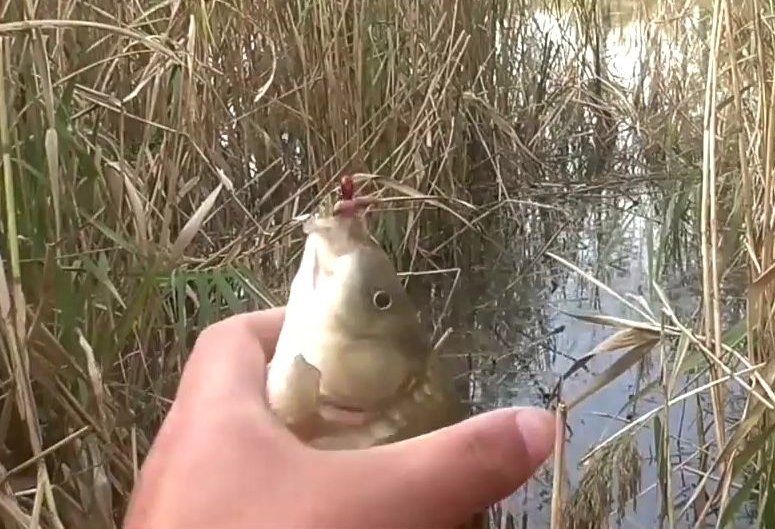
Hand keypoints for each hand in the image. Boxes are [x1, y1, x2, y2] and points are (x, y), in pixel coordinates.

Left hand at [123, 308, 554, 528]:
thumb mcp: (378, 507)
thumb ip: (457, 462)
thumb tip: (538, 425)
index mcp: (210, 421)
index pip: (234, 337)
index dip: (293, 325)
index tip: (356, 345)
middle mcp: (180, 467)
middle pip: (245, 408)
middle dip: (318, 409)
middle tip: (383, 421)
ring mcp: (178, 524)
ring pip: (243, 475)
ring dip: (307, 471)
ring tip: (370, 485)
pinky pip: (241, 520)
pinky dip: (293, 517)